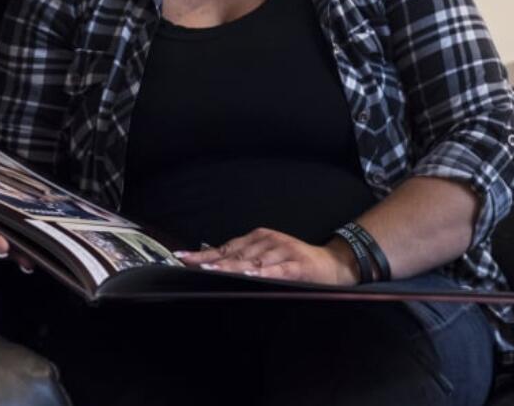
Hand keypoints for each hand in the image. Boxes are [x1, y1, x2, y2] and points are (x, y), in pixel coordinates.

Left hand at [175, 227, 359, 285]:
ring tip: (213, 272)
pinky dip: (263, 273)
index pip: (226, 247)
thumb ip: (244, 259)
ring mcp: (283, 251)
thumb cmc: (295, 262)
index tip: (183, 259)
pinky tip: (250, 276)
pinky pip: (277, 270)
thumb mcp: (267, 256)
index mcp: (259, 237)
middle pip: (236, 254)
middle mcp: (269, 241)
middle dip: (213, 262)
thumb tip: (210, 264)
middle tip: (194, 266)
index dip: (205, 254)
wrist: (331, 264)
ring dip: (233, 267)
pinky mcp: (297, 264)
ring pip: (253, 261)